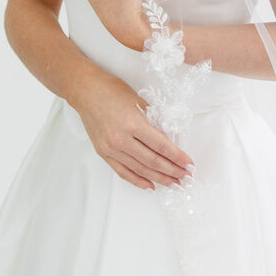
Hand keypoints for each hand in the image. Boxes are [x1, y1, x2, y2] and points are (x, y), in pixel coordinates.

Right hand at [71, 69, 194, 190]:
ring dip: (159, 178)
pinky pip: (123, 172)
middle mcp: (122, 139)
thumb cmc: (112, 90)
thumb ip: (152, 121)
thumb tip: (167, 139)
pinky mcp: (103, 153)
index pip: (161, 145)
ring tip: (173, 182)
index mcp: (133, 123)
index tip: (189, 163)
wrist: (86, 91)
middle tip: (185, 176)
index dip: (177, 157)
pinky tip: (150, 185)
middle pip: (153, 161)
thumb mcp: (138, 101)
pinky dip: (138, 180)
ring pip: (140, 169)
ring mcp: (111, 148)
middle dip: (172, 170)